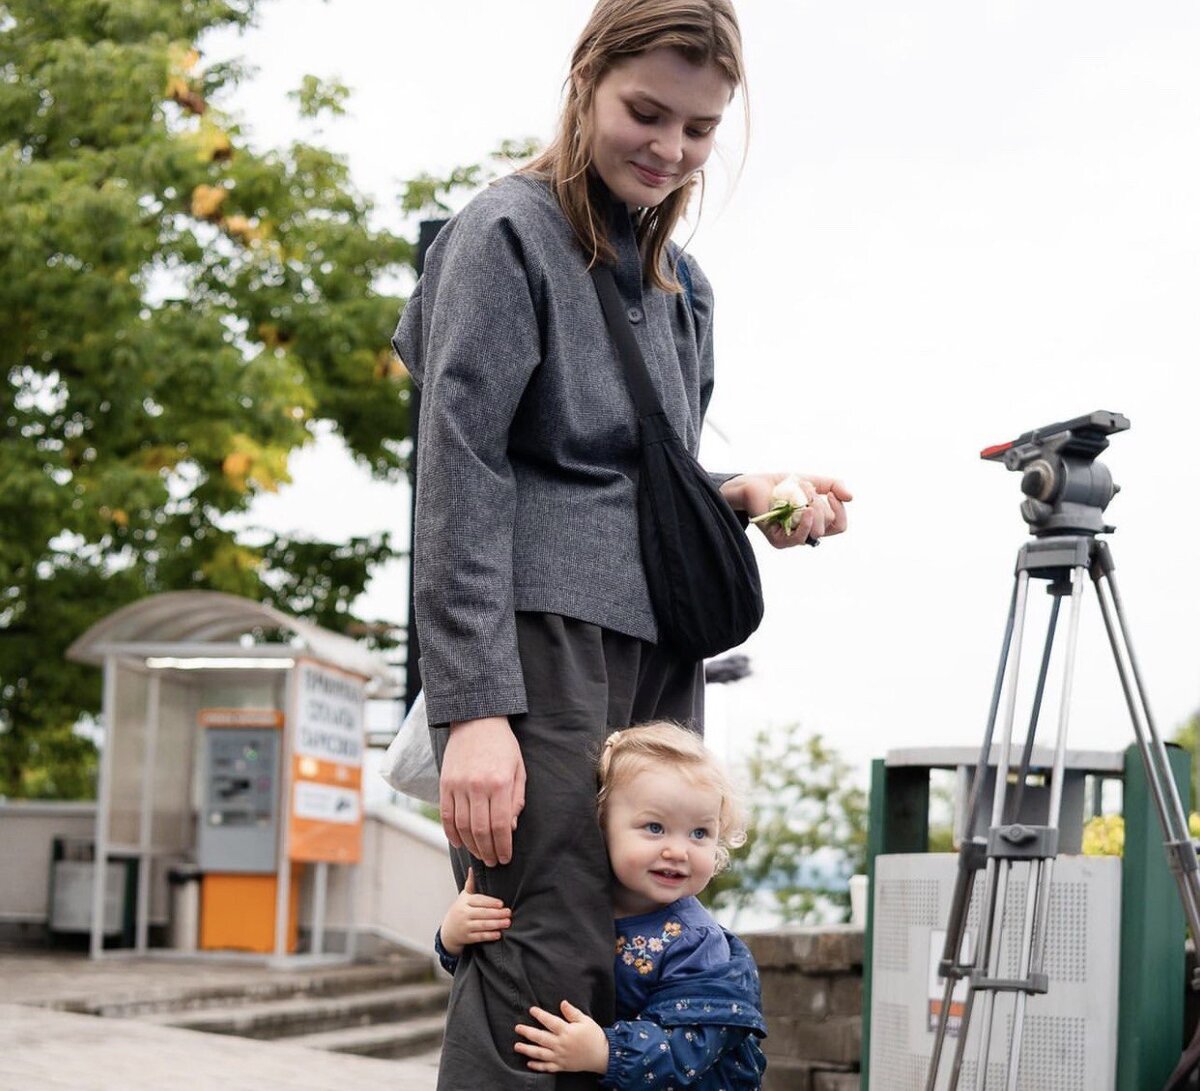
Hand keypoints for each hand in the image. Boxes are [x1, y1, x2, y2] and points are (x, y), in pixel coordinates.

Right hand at [438, 867, 511, 955]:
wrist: (449, 930)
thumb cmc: (460, 910)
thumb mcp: (464, 896)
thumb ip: (471, 883)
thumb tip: (472, 867)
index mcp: (465, 902)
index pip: (478, 900)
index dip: (490, 902)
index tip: (501, 904)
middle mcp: (464, 914)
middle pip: (482, 913)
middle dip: (497, 913)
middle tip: (509, 913)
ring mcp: (465, 926)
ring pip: (482, 925)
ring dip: (496, 924)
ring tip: (507, 922)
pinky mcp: (467, 937)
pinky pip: (479, 936)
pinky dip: (489, 935)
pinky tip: (499, 933)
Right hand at [441, 716, 525, 866]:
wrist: (476, 720)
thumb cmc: (502, 746)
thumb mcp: (518, 769)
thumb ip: (516, 799)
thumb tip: (511, 828)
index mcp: (500, 783)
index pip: (501, 825)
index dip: (503, 846)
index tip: (505, 858)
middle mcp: (477, 786)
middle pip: (480, 830)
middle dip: (488, 851)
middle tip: (492, 862)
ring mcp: (458, 785)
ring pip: (462, 826)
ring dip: (471, 845)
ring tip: (479, 854)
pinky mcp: (445, 783)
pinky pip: (446, 815)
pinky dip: (452, 833)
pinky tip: (460, 843)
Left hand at [514, 1000, 608, 1074]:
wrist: (602, 1056)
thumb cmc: (594, 1036)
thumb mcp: (585, 1020)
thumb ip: (572, 1012)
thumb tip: (562, 1002)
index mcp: (567, 1031)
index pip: (550, 1021)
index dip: (540, 1015)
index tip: (531, 1010)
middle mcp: (561, 1044)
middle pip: (541, 1037)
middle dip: (527, 1032)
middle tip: (517, 1028)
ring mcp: (560, 1056)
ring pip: (540, 1054)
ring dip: (527, 1050)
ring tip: (517, 1046)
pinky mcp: (562, 1066)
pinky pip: (547, 1067)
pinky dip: (537, 1066)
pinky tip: (529, 1063)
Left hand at [722, 473, 851, 548]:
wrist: (755, 484)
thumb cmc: (782, 485)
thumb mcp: (813, 481)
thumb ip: (833, 486)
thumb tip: (851, 497)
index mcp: (816, 523)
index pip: (839, 526)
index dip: (839, 509)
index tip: (831, 493)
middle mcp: (806, 533)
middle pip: (828, 524)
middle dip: (820, 502)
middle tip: (804, 489)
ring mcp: (792, 539)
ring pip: (817, 530)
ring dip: (811, 504)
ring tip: (798, 491)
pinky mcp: (779, 540)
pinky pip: (799, 539)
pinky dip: (806, 524)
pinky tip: (806, 510)